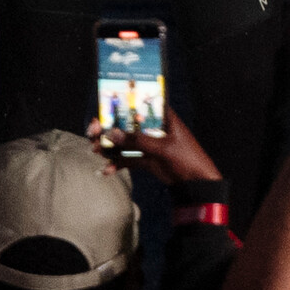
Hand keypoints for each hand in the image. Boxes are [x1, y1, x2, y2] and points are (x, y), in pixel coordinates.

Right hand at [103, 104, 223, 192]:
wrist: (197, 184)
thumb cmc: (187, 158)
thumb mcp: (163, 148)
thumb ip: (138, 140)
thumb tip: (112, 133)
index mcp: (163, 117)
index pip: (139, 105)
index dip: (120, 105)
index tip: (101, 109)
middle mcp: (154, 128)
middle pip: (128, 124)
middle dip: (109, 128)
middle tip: (92, 133)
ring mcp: (149, 144)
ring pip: (125, 142)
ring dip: (110, 146)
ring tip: (95, 151)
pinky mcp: (146, 159)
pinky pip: (128, 159)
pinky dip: (117, 164)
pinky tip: (106, 170)